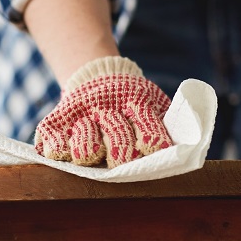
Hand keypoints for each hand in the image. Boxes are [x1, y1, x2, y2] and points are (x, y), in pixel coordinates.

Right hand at [34, 57, 173, 167]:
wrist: (99, 78)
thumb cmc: (134, 106)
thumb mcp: (156, 105)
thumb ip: (172, 125)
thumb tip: (189, 153)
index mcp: (138, 101)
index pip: (148, 127)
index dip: (152, 143)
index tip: (154, 152)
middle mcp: (108, 107)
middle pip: (117, 140)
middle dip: (122, 155)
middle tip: (122, 163)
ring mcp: (81, 114)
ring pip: (84, 144)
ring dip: (89, 153)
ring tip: (93, 157)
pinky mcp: (56, 121)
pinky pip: (51, 138)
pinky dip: (56, 150)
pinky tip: (62, 154)